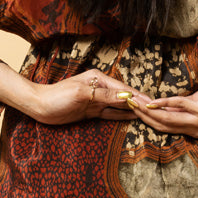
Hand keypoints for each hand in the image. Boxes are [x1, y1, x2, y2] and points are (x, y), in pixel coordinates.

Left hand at [27, 70, 153, 125]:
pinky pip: (111, 113)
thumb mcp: (82, 94)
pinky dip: (122, 115)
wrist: (39, 106)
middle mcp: (100, 88)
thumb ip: (105, 96)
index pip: (124, 89)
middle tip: (157, 110)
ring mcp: (97, 100)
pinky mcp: (92, 111)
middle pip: (125, 96)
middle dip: (140, 103)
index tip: (153, 103)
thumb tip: (126, 97)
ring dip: (133, 110)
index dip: (139, 97)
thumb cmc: (57, 97)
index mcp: (99, 79)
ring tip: (150, 115)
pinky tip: (133, 118)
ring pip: (120, 105)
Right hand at [129, 82, 197, 138]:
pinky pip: (181, 106)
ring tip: (135, 103)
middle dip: (143, 116)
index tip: (133, 110)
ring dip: (149, 111)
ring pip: (168, 119)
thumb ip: (186, 106)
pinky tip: (154, 101)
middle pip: (162, 125)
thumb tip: (167, 103)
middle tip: (127, 106)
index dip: (147, 120)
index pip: (165, 128)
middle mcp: (194, 129)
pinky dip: (166, 103)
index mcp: (193, 130)